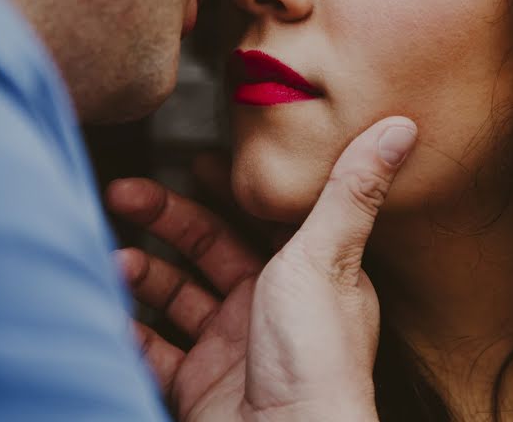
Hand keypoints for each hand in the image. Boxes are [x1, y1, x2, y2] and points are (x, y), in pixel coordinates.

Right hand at [107, 117, 417, 421]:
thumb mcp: (326, 256)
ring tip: (116, 261)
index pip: (262, 217)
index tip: (196, 159)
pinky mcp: (200, 384)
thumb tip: (401, 128)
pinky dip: (130, 328)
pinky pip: (156, 347)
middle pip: (208, 249)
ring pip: (177, 294)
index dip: (229, 188)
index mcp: (304, 274)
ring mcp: (232, 346)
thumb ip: (350, 190)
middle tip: (125, 194)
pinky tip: (111, 309)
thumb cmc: (315, 356)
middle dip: (166, 219)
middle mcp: (268, 306)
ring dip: (143, 272)